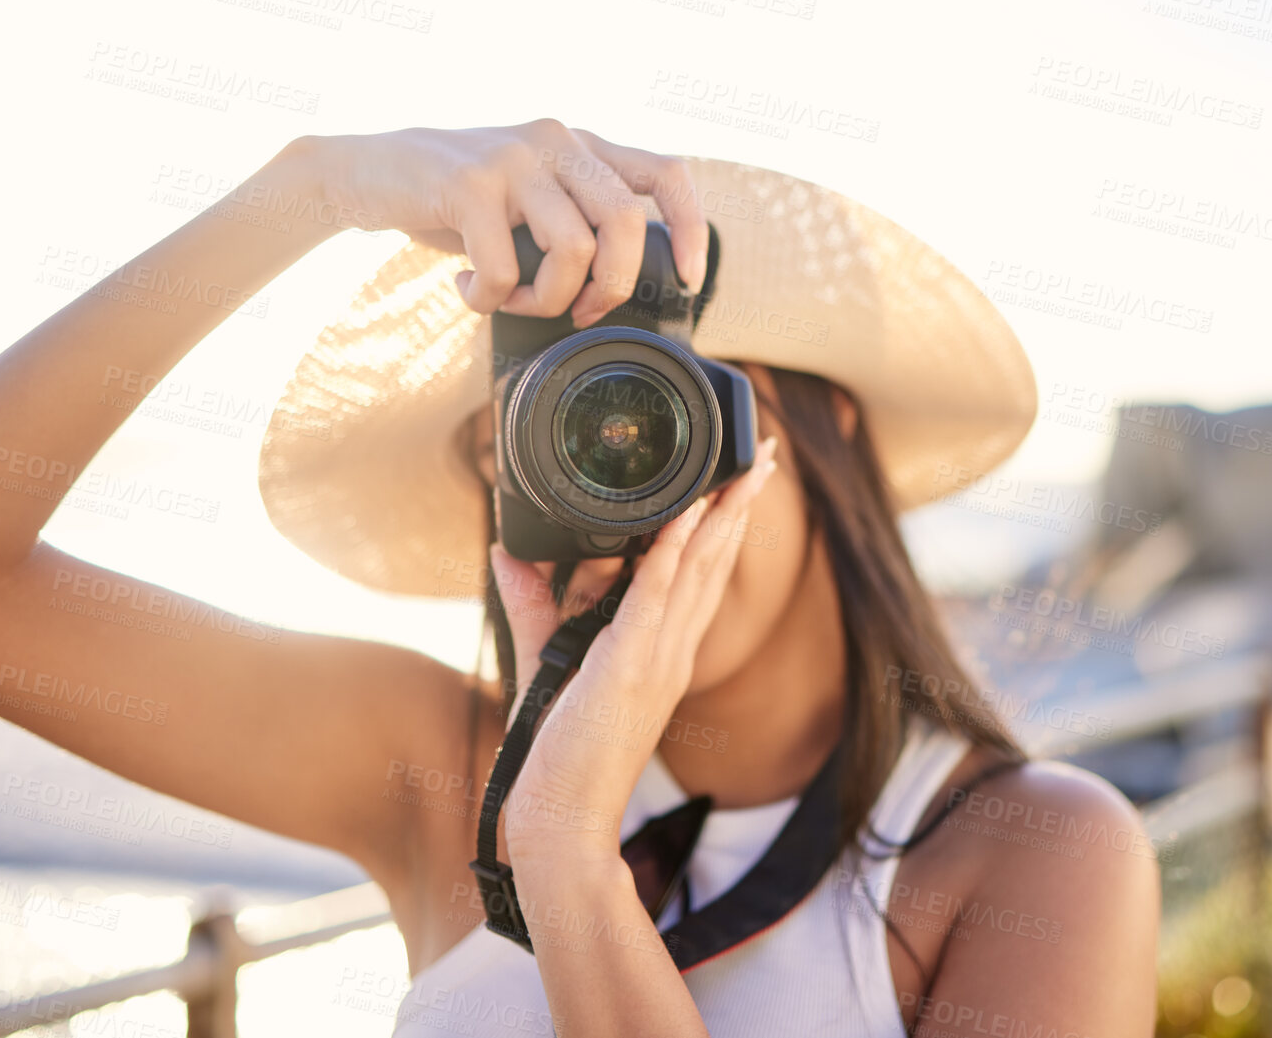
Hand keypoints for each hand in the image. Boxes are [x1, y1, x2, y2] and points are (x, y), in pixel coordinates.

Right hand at [296, 118, 709, 324]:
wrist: (364, 171)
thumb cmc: (452, 201)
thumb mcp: (523, 199)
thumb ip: (568, 221)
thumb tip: (611, 294)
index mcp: (579, 146)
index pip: (666, 173)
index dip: (689, 229)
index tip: (687, 279)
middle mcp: (555, 139)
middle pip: (624, 222)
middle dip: (610, 287)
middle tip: (579, 312)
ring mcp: (513, 157)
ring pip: (572, 250)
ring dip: (544, 300)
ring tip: (509, 300)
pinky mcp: (468, 182)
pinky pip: (504, 269)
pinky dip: (487, 300)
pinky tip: (466, 289)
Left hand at [493, 434, 780, 863]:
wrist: (560, 818)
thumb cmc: (558, 752)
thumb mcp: (545, 661)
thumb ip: (531, 602)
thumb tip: (506, 551)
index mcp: (662, 651)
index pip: (699, 575)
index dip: (720, 524)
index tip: (737, 480)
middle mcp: (671, 650)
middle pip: (715, 563)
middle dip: (741, 505)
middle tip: (766, 453)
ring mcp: (656, 658)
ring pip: (699, 570)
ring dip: (724, 512)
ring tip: (747, 465)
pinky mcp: (627, 666)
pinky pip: (654, 597)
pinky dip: (672, 550)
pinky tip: (688, 510)